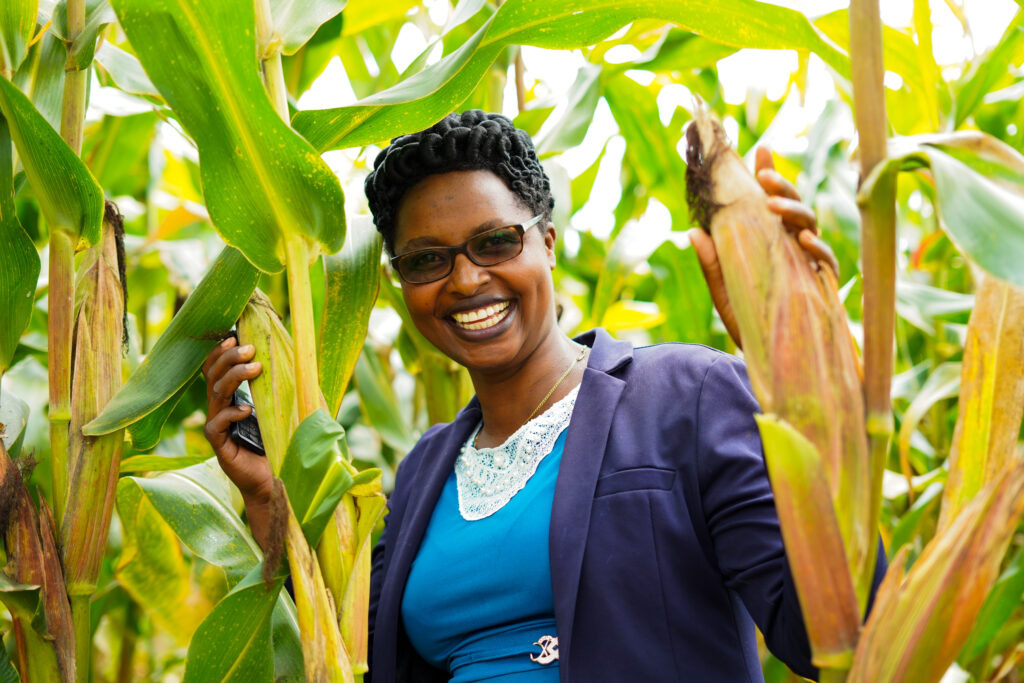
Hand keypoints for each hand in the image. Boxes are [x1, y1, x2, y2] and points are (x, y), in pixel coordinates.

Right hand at [201, 336, 273, 506]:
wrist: (279, 480)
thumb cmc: (283, 442)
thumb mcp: (285, 408)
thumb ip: (285, 386)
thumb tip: (301, 356)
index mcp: (232, 398)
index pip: (217, 369)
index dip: (222, 351)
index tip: (235, 335)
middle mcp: (221, 409)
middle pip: (213, 376)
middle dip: (229, 358)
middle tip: (251, 349)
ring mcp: (219, 427)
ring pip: (215, 394)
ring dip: (234, 377)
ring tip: (255, 368)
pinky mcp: (220, 446)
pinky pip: (216, 425)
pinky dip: (231, 414)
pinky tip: (247, 410)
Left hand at [688, 146, 838, 348]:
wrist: (770, 366)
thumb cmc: (750, 326)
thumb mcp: (725, 295)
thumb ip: (713, 265)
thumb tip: (692, 231)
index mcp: (771, 243)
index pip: (771, 204)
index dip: (769, 175)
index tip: (759, 149)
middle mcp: (793, 249)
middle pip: (793, 207)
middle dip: (781, 187)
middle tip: (763, 177)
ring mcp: (810, 265)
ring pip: (810, 225)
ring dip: (793, 211)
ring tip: (773, 205)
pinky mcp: (822, 286)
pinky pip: (826, 262)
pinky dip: (817, 249)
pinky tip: (803, 242)